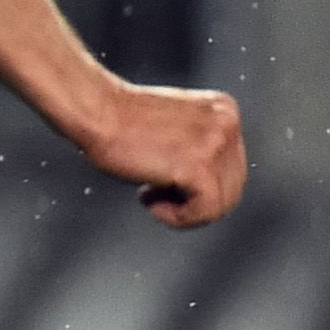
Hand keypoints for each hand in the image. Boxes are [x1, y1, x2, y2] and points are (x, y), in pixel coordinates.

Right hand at [78, 81, 245, 227]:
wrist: (96, 112)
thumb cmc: (118, 121)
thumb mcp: (174, 126)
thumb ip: (197, 144)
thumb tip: (200, 182)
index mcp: (224, 111)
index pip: (232, 165)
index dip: (199, 184)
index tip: (166, 184)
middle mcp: (226, 125)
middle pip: (232, 186)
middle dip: (195, 201)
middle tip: (159, 197)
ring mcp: (215, 145)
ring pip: (222, 203)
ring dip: (185, 211)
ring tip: (153, 200)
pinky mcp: (199, 167)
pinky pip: (206, 211)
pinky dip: (180, 218)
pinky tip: (154, 206)